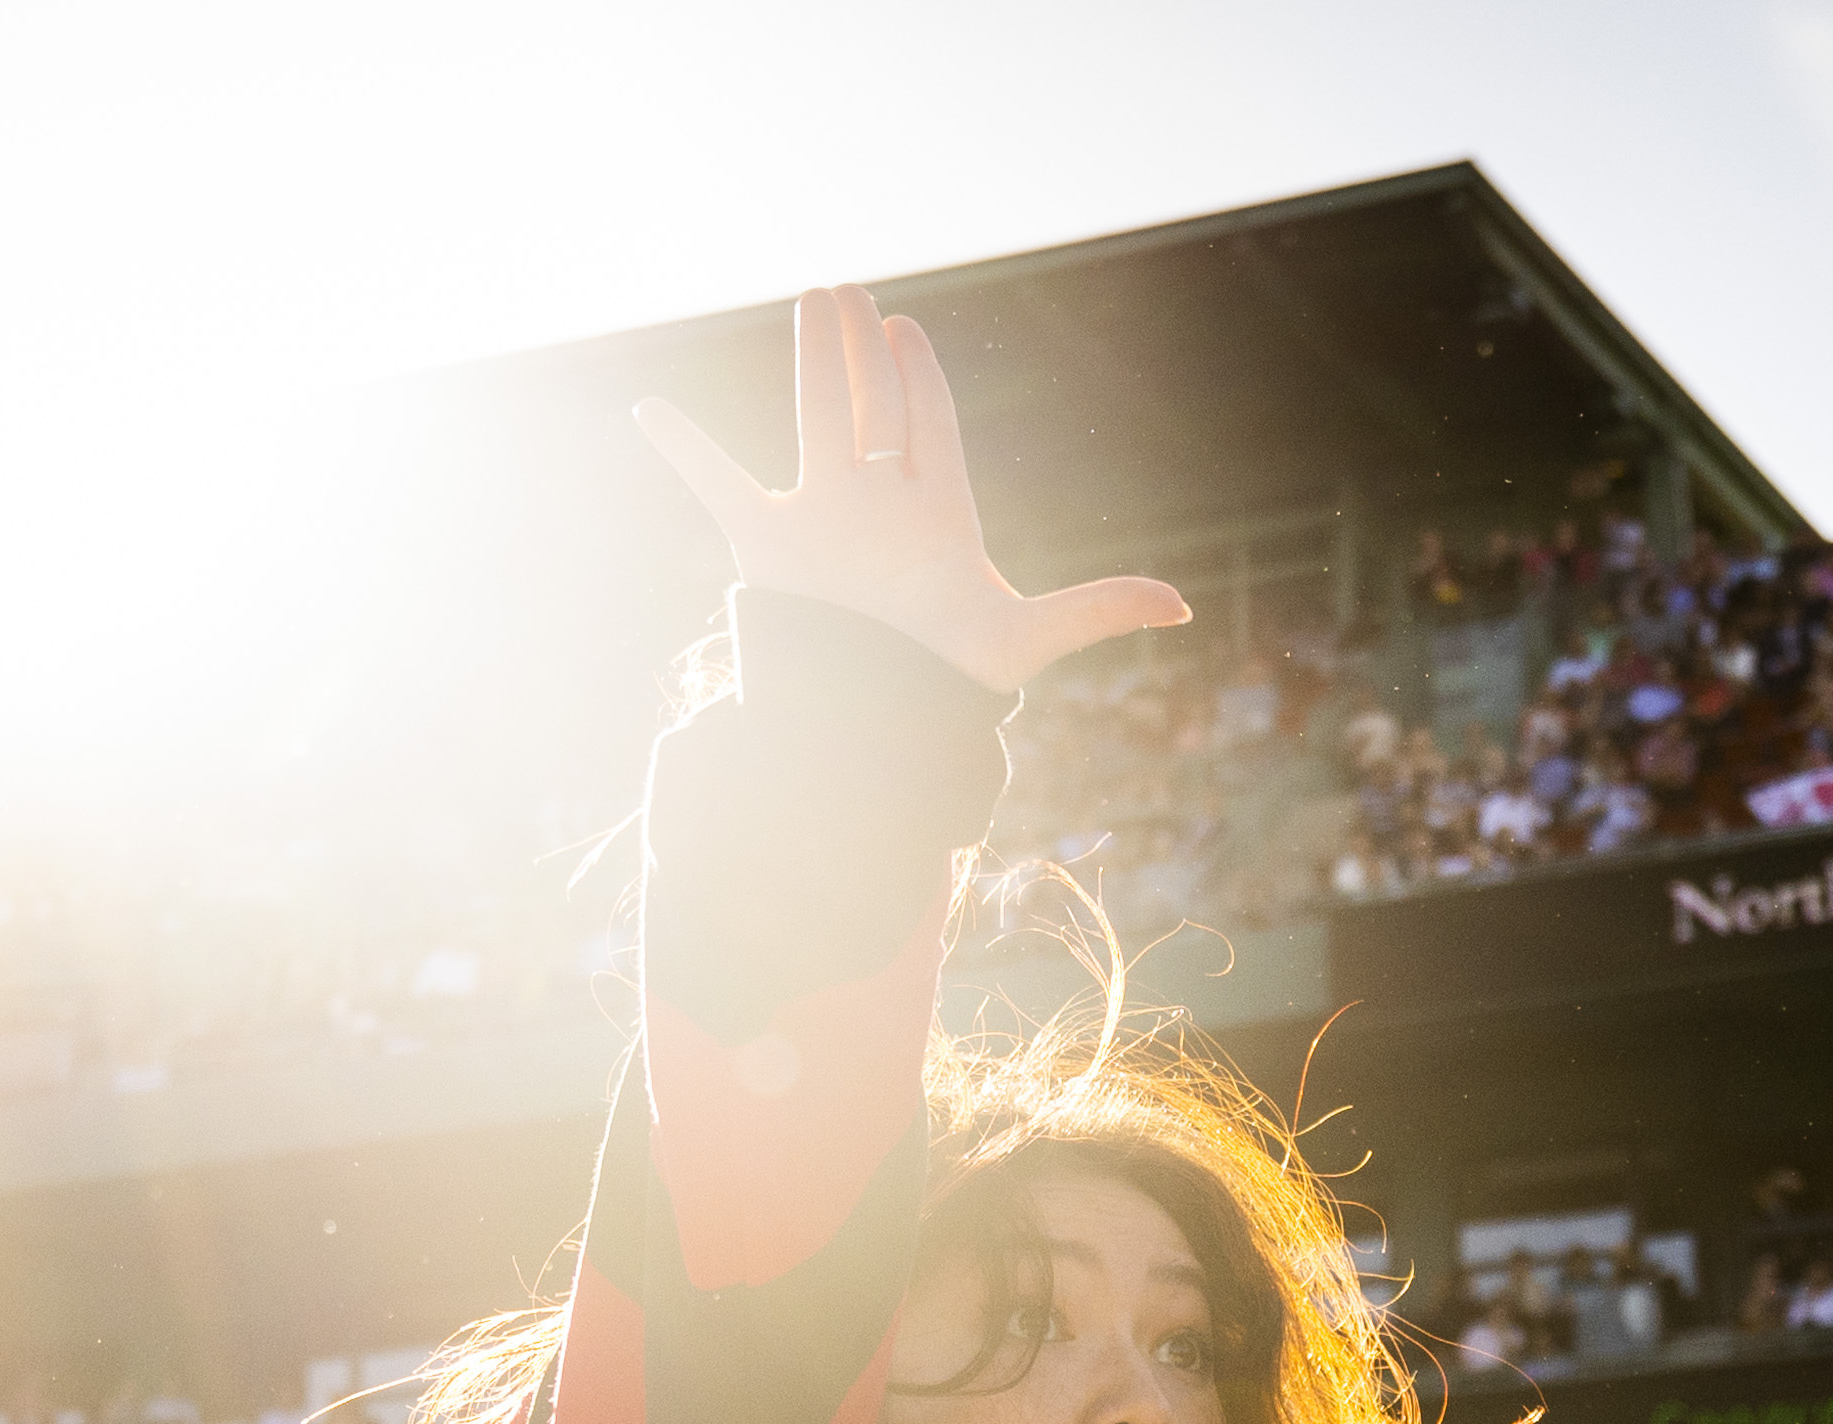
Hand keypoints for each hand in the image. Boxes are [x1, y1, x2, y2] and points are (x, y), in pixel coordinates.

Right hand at [634, 284, 1187, 694]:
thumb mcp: (1030, 641)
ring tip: (811, 297)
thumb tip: (1184, 609)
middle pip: (872, 401)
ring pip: (815, 417)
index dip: (920, 374)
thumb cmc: (952, 683)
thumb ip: (1098, 609)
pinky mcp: (769, 547)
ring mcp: (821, 516)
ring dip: (812, 357)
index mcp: (937, 509)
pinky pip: (719, 487)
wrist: (875, 726)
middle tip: (848, 288)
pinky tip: (647, 409)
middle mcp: (876, 500)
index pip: (929, 422)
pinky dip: (683, 452)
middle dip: (861, 345)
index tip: (905, 329)